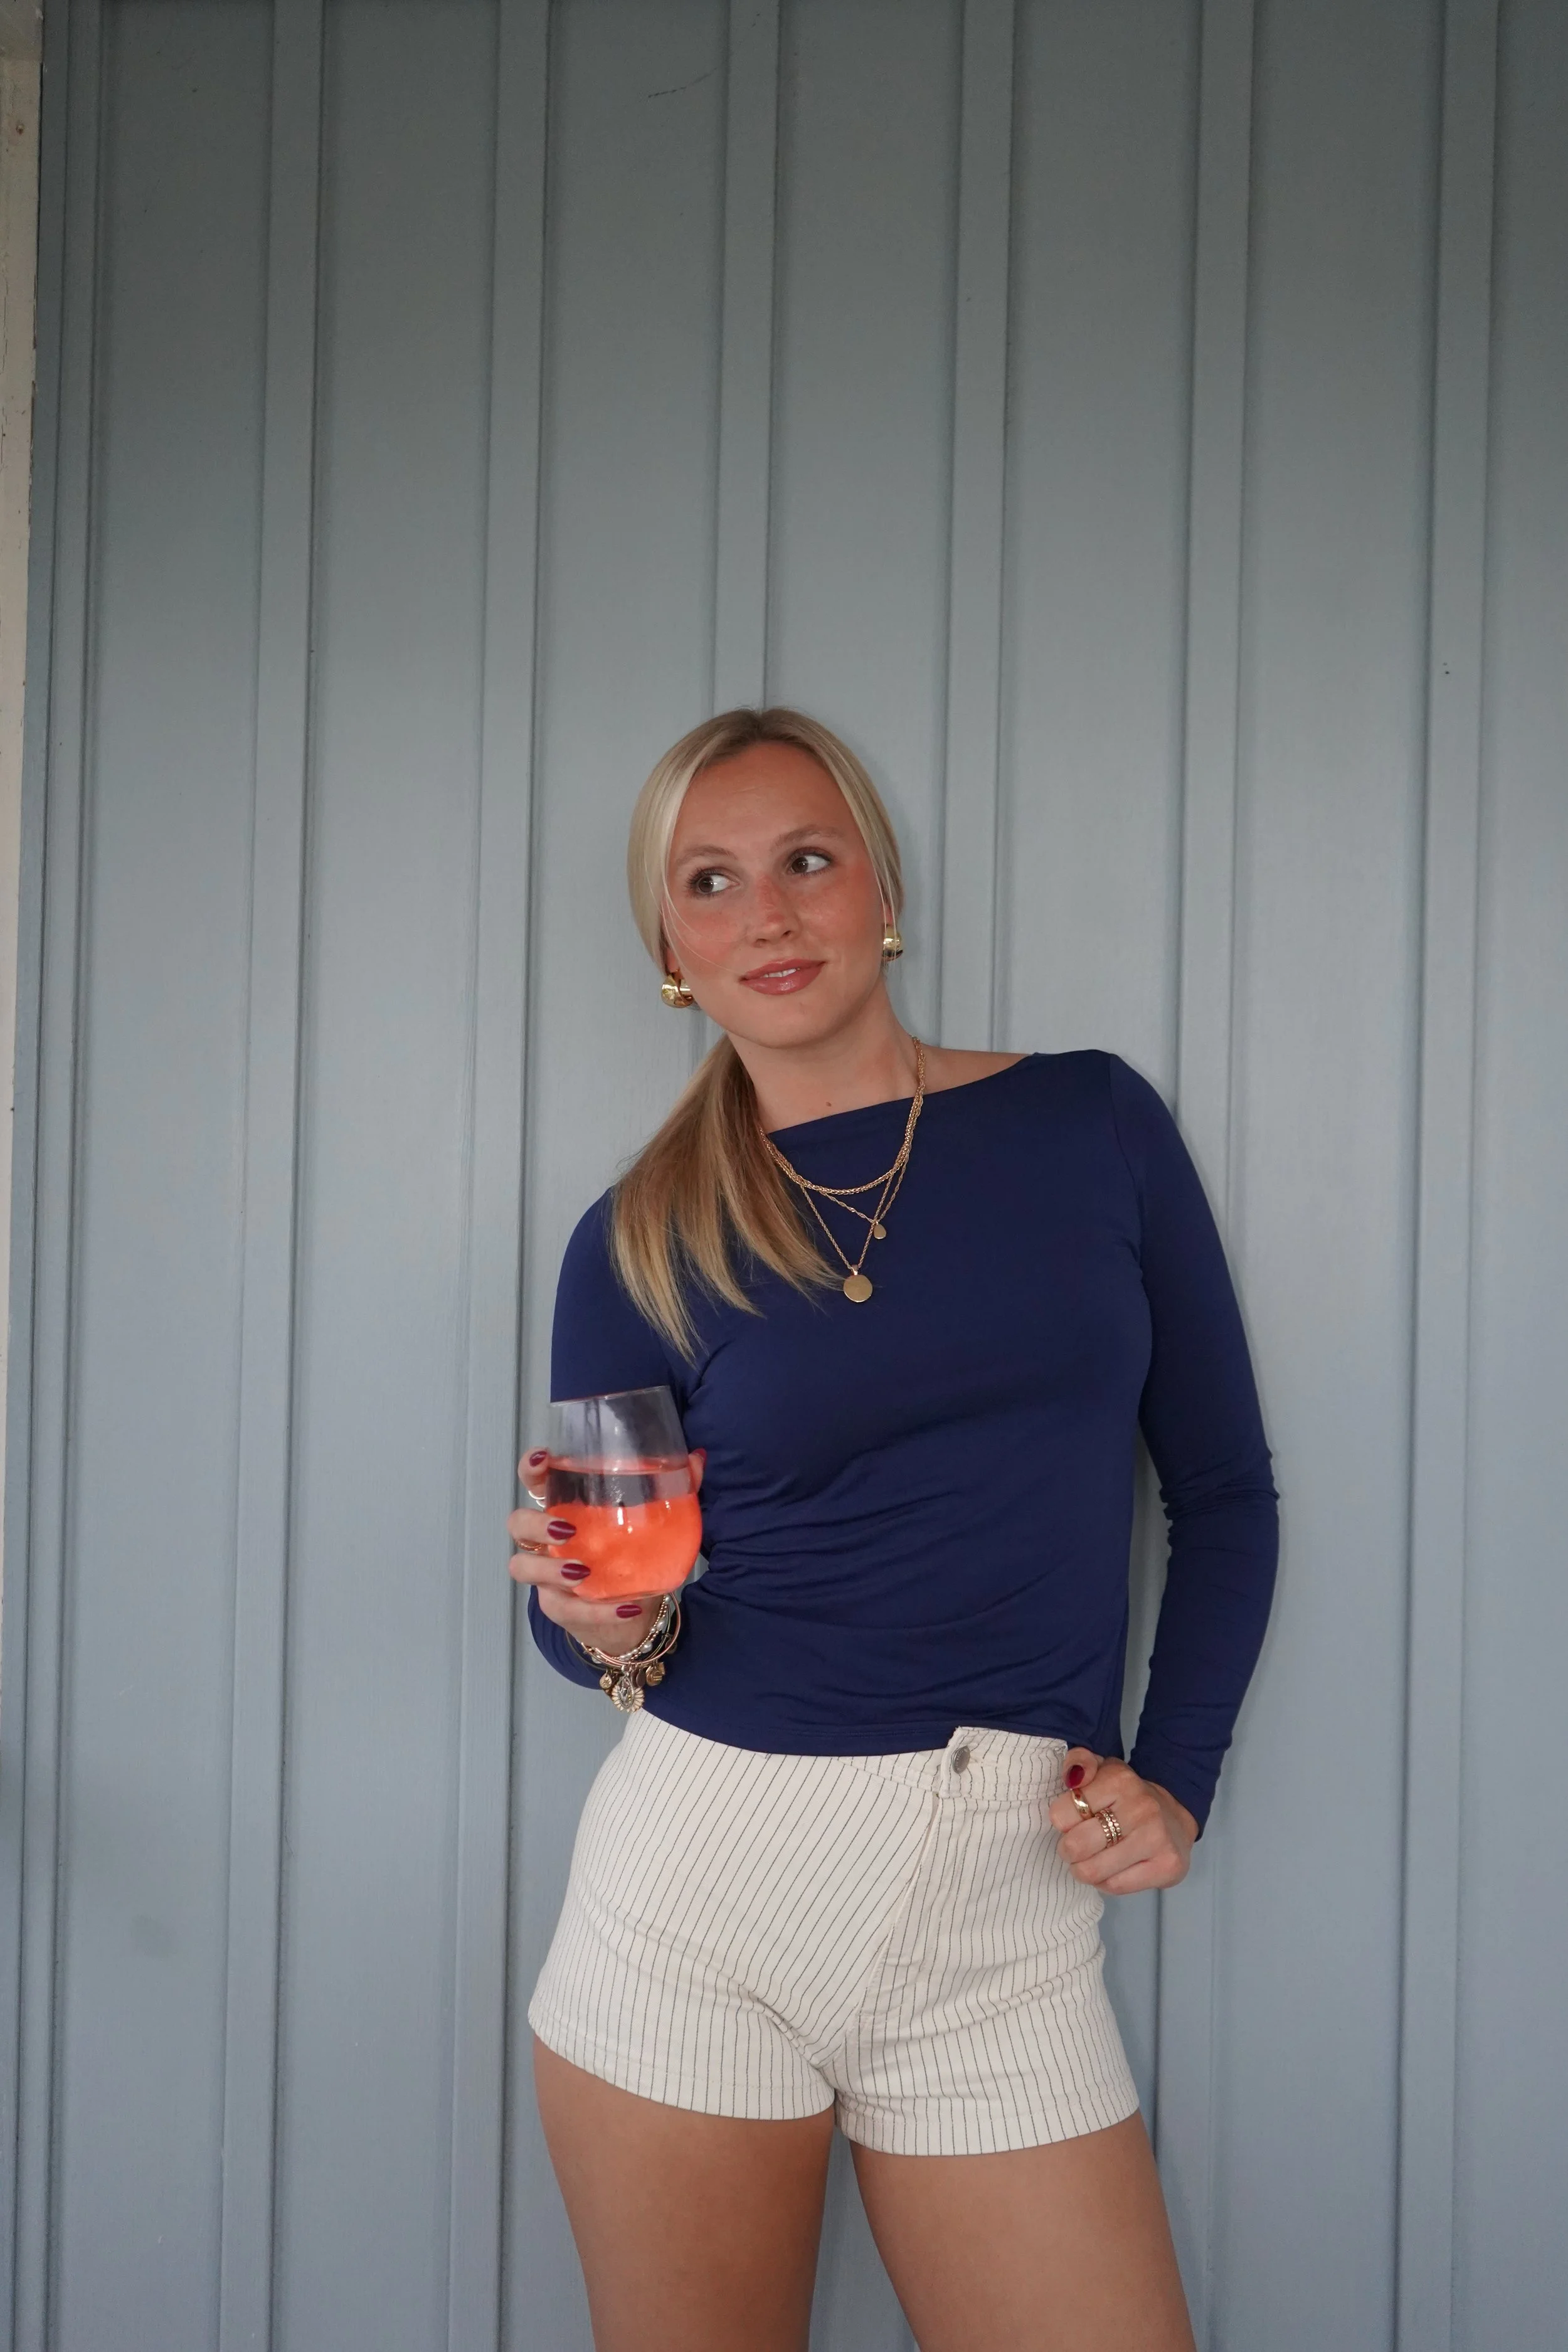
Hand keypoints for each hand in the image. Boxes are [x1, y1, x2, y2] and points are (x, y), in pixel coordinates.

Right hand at [507, 1445, 705, 1658]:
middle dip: (534, 1522)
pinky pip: (566, 1608)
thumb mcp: (653, 1521)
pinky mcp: (560, 1606)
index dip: (530, 1471)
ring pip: (523, 1566)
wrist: (636, 1614)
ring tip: (582, 1571)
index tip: (542, 1461)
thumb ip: (674, 1489)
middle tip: (567, 1528)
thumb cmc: (633, 1555)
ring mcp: (547, 1574)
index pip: (535, 1483)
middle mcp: (548, 1539)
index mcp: (565, 1508)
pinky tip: (626, 1608)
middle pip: (517, 1524)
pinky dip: (598, 1610)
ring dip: (549, 1568)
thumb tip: (697, 1458)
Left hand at [1045, 1750, 1198, 1894]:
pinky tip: (1111, 1869)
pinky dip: (1105, 1882)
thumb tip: (1073, 1778)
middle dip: (1069, 1850)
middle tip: (1077, 1845)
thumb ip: (1079, 1762)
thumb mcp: (1102, 1768)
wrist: (1175, 1817)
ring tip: (1092, 1858)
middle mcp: (1141, 1808)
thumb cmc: (1127, 1796)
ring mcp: (1156, 1839)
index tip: (1071, 1820)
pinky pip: (1115, 1886)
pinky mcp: (1167, 1867)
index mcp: (1120, 1780)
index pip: (1061, 1814)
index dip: (1060, 1821)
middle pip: (1076, 1846)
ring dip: (1084, 1869)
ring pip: (1093, 1871)